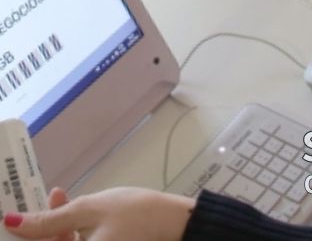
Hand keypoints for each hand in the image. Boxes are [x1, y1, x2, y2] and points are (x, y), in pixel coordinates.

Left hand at [3, 187, 192, 240]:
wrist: (174, 222)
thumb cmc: (134, 214)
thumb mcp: (89, 211)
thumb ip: (49, 221)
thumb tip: (12, 223)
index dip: (25, 235)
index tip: (16, 215)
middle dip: (41, 229)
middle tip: (48, 198)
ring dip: (54, 229)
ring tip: (60, 197)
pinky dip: (68, 235)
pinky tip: (71, 212)